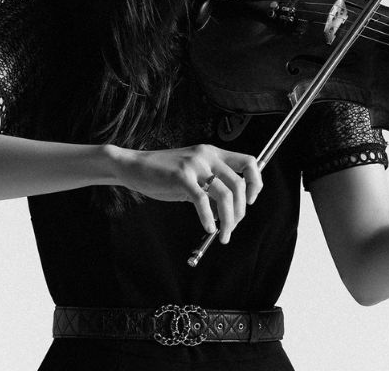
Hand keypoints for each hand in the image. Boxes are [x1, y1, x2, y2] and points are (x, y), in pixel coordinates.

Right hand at [109, 144, 261, 242]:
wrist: (133, 166)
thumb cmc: (163, 174)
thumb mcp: (194, 176)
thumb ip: (212, 188)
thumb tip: (229, 213)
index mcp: (214, 153)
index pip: (249, 162)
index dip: (255, 183)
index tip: (250, 201)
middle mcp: (208, 155)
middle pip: (239, 185)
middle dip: (240, 211)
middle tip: (232, 228)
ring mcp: (195, 165)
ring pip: (224, 195)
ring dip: (228, 220)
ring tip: (223, 235)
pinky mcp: (180, 176)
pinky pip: (202, 200)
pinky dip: (208, 218)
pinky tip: (208, 228)